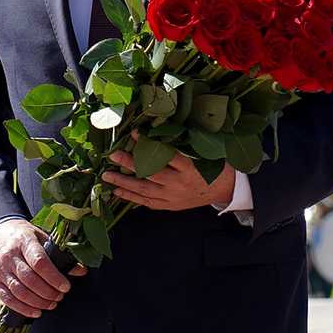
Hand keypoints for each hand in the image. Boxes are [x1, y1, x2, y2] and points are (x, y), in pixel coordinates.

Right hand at [0, 218, 76, 317]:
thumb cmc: (22, 237)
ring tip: (51, 304)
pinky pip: (8, 299)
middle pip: (30, 279)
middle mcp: (10, 255)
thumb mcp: (40, 238)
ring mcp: (0, 269)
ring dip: (38, 302)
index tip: (65, 286)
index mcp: (24, 241)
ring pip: (19, 291)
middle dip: (48, 292)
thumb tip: (81, 271)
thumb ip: (59, 254)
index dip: (54, 277)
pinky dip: (23, 308)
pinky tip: (36, 311)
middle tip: (60, 296)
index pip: (39, 262)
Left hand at [103, 143, 237, 211]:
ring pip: (145, 190)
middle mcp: (180, 184)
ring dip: (124, 183)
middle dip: (129, 164)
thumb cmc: (214, 165)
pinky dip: (132, 197)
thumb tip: (158, 126)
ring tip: (107, 176)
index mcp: (190, 168)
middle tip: (113, 155)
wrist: (226, 188)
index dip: (149, 144)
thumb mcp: (202, 151)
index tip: (134, 133)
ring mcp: (174, 197)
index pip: (166, 155)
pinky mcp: (171, 206)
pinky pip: (147, 202)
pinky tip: (118, 191)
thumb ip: (182, 143)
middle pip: (151, 173)